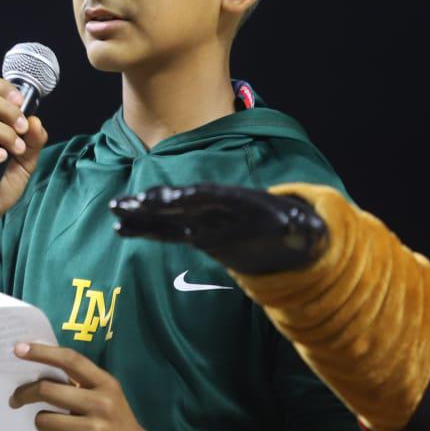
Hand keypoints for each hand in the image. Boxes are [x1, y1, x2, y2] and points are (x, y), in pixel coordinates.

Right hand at [0, 74, 48, 237]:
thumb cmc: (2, 183)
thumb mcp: (27, 160)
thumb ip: (35, 140)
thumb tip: (35, 120)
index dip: (2, 88)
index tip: (22, 102)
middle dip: (7, 109)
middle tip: (23, 128)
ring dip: (2, 131)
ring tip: (18, 148)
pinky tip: (1, 158)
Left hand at [9, 343, 163, 430]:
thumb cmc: (118, 426)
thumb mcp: (108, 398)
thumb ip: (81, 386)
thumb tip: (39, 373)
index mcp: (106, 385)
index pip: (70, 361)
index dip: (42, 352)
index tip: (19, 349)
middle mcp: (101, 405)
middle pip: (47, 390)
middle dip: (24, 393)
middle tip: (16, 399)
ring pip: (43, 421)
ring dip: (43, 426)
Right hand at [109, 184, 327, 273]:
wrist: (288, 234)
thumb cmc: (299, 230)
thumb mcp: (308, 230)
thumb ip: (308, 227)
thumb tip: (314, 227)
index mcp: (241, 202)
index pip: (215, 197)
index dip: (195, 197)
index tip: (174, 197)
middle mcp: (217, 207)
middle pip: (184, 201)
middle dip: (158, 201)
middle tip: (130, 202)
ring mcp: (203, 218)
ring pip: (168, 213)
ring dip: (142, 212)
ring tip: (115, 209)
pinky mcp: (195, 233)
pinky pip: (166, 231)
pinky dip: (145, 230)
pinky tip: (120, 228)